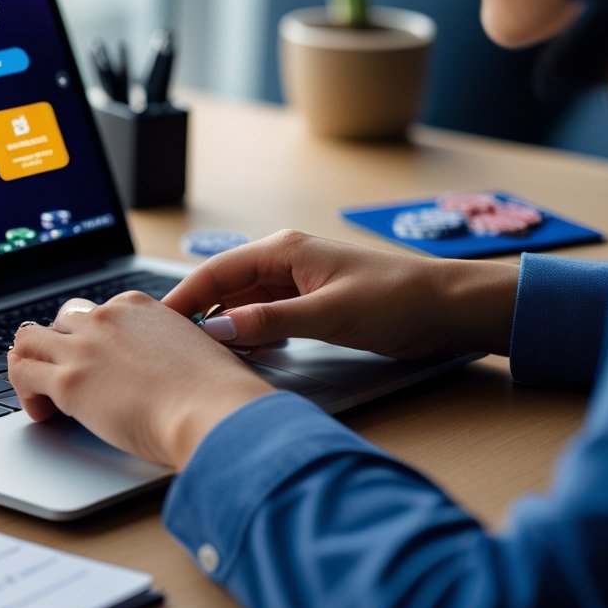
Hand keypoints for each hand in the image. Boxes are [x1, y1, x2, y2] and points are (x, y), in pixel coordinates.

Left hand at [8, 292, 273, 469]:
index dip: (93, 341)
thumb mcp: (196, 351)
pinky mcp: (69, 381)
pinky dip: (25, 392)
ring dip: (31, 363)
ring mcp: (84, 347)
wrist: (214, 412)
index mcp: (138, 307)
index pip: (97, 313)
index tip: (100, 365)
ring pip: (29, 339)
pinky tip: (43, 412)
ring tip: (43, 394)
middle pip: (62, 321)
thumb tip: (175, 371)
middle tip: (68, 377)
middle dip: (59, 346)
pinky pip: (22, 373)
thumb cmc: (217, 394)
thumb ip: (174, 351)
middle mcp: (107, 318)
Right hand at [164, 229, 518, 359]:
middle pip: (226, 288)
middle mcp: (285, 263)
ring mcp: (297, 285)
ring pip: (244, 306)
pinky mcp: (311, 306)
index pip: (217, 272)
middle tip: (173, 347)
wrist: (449, 308)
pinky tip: (245, 355)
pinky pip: (266, 319)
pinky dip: (252, 336)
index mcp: (284, 251)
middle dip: (200, 315)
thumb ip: (271, 322)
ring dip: (226, 328)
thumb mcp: (329, 314)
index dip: (184, 297)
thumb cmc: (397, 299)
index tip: (158, 323)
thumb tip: (218, 330)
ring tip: (203, 356)